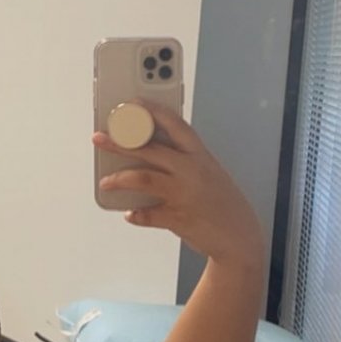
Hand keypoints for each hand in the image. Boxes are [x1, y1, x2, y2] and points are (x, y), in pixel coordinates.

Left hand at [94, 105, 262, 267]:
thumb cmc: (224, 203)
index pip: (174, 124)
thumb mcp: (209, 173)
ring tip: (105, 181)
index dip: (151, 112)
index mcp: (200, 156)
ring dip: (119, 178)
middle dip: (120, 141)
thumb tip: (150, 154)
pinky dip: (136, 214)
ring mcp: (183, 194)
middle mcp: (191, 171)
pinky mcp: (177, 218)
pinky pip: (147, 214)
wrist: (240, 238)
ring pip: (143, 178)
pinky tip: (130, 214)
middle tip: (100, 138)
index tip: (132, 104)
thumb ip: (184, 161)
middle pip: (149, 149)